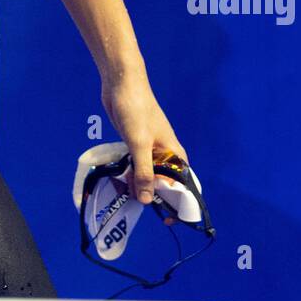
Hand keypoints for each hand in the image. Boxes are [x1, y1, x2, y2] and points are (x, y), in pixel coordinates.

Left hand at [100, 67, 188, 206]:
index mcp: (174, 152)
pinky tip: (118, 183)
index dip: (177, 202)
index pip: (182, 184)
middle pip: (163, 182)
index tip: (166, 219)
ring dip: (138, 185)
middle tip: (136, 206)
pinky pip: (134, 165)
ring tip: (123, 196)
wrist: (121, 82)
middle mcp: (163, 153)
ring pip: (146, 174)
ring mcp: (148, 148)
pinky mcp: (133, 143)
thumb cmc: (135, 110)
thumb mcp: (140, 144)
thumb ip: (144, 172)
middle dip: (152, 195)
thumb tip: (147, 201)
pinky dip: (129, 174)